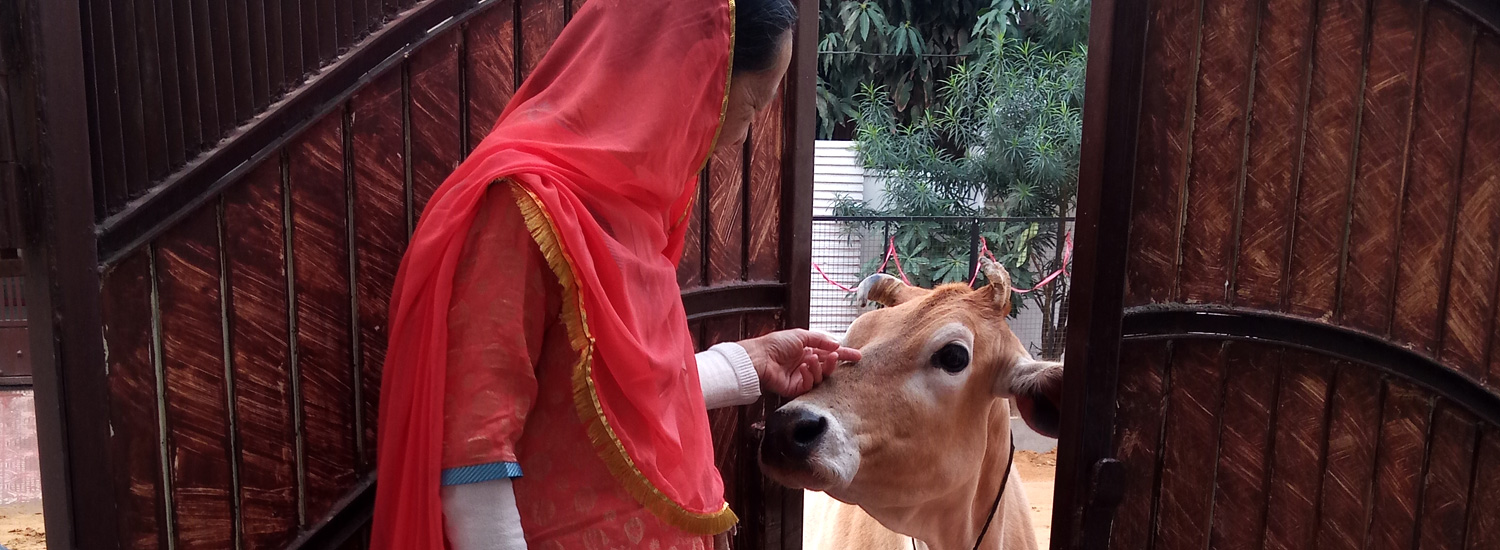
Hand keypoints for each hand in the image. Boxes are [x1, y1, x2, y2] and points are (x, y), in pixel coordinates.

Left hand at [738, 329, 861, 397]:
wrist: (760, 358)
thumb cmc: (777, 344)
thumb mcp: (801, 336)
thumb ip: (821, 340)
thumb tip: (837, 345)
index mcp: (808, 350)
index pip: (830, 353)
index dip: (844, 355)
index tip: (858, 356)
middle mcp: (807, 364)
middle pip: (829, 367)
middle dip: (835, 363)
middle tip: (837, 358)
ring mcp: (803, 377)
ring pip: (822, 377)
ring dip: (819, 367)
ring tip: (811, 359)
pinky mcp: (797, 389)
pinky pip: (811, 385)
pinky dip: (809, 375)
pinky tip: (803, 368)